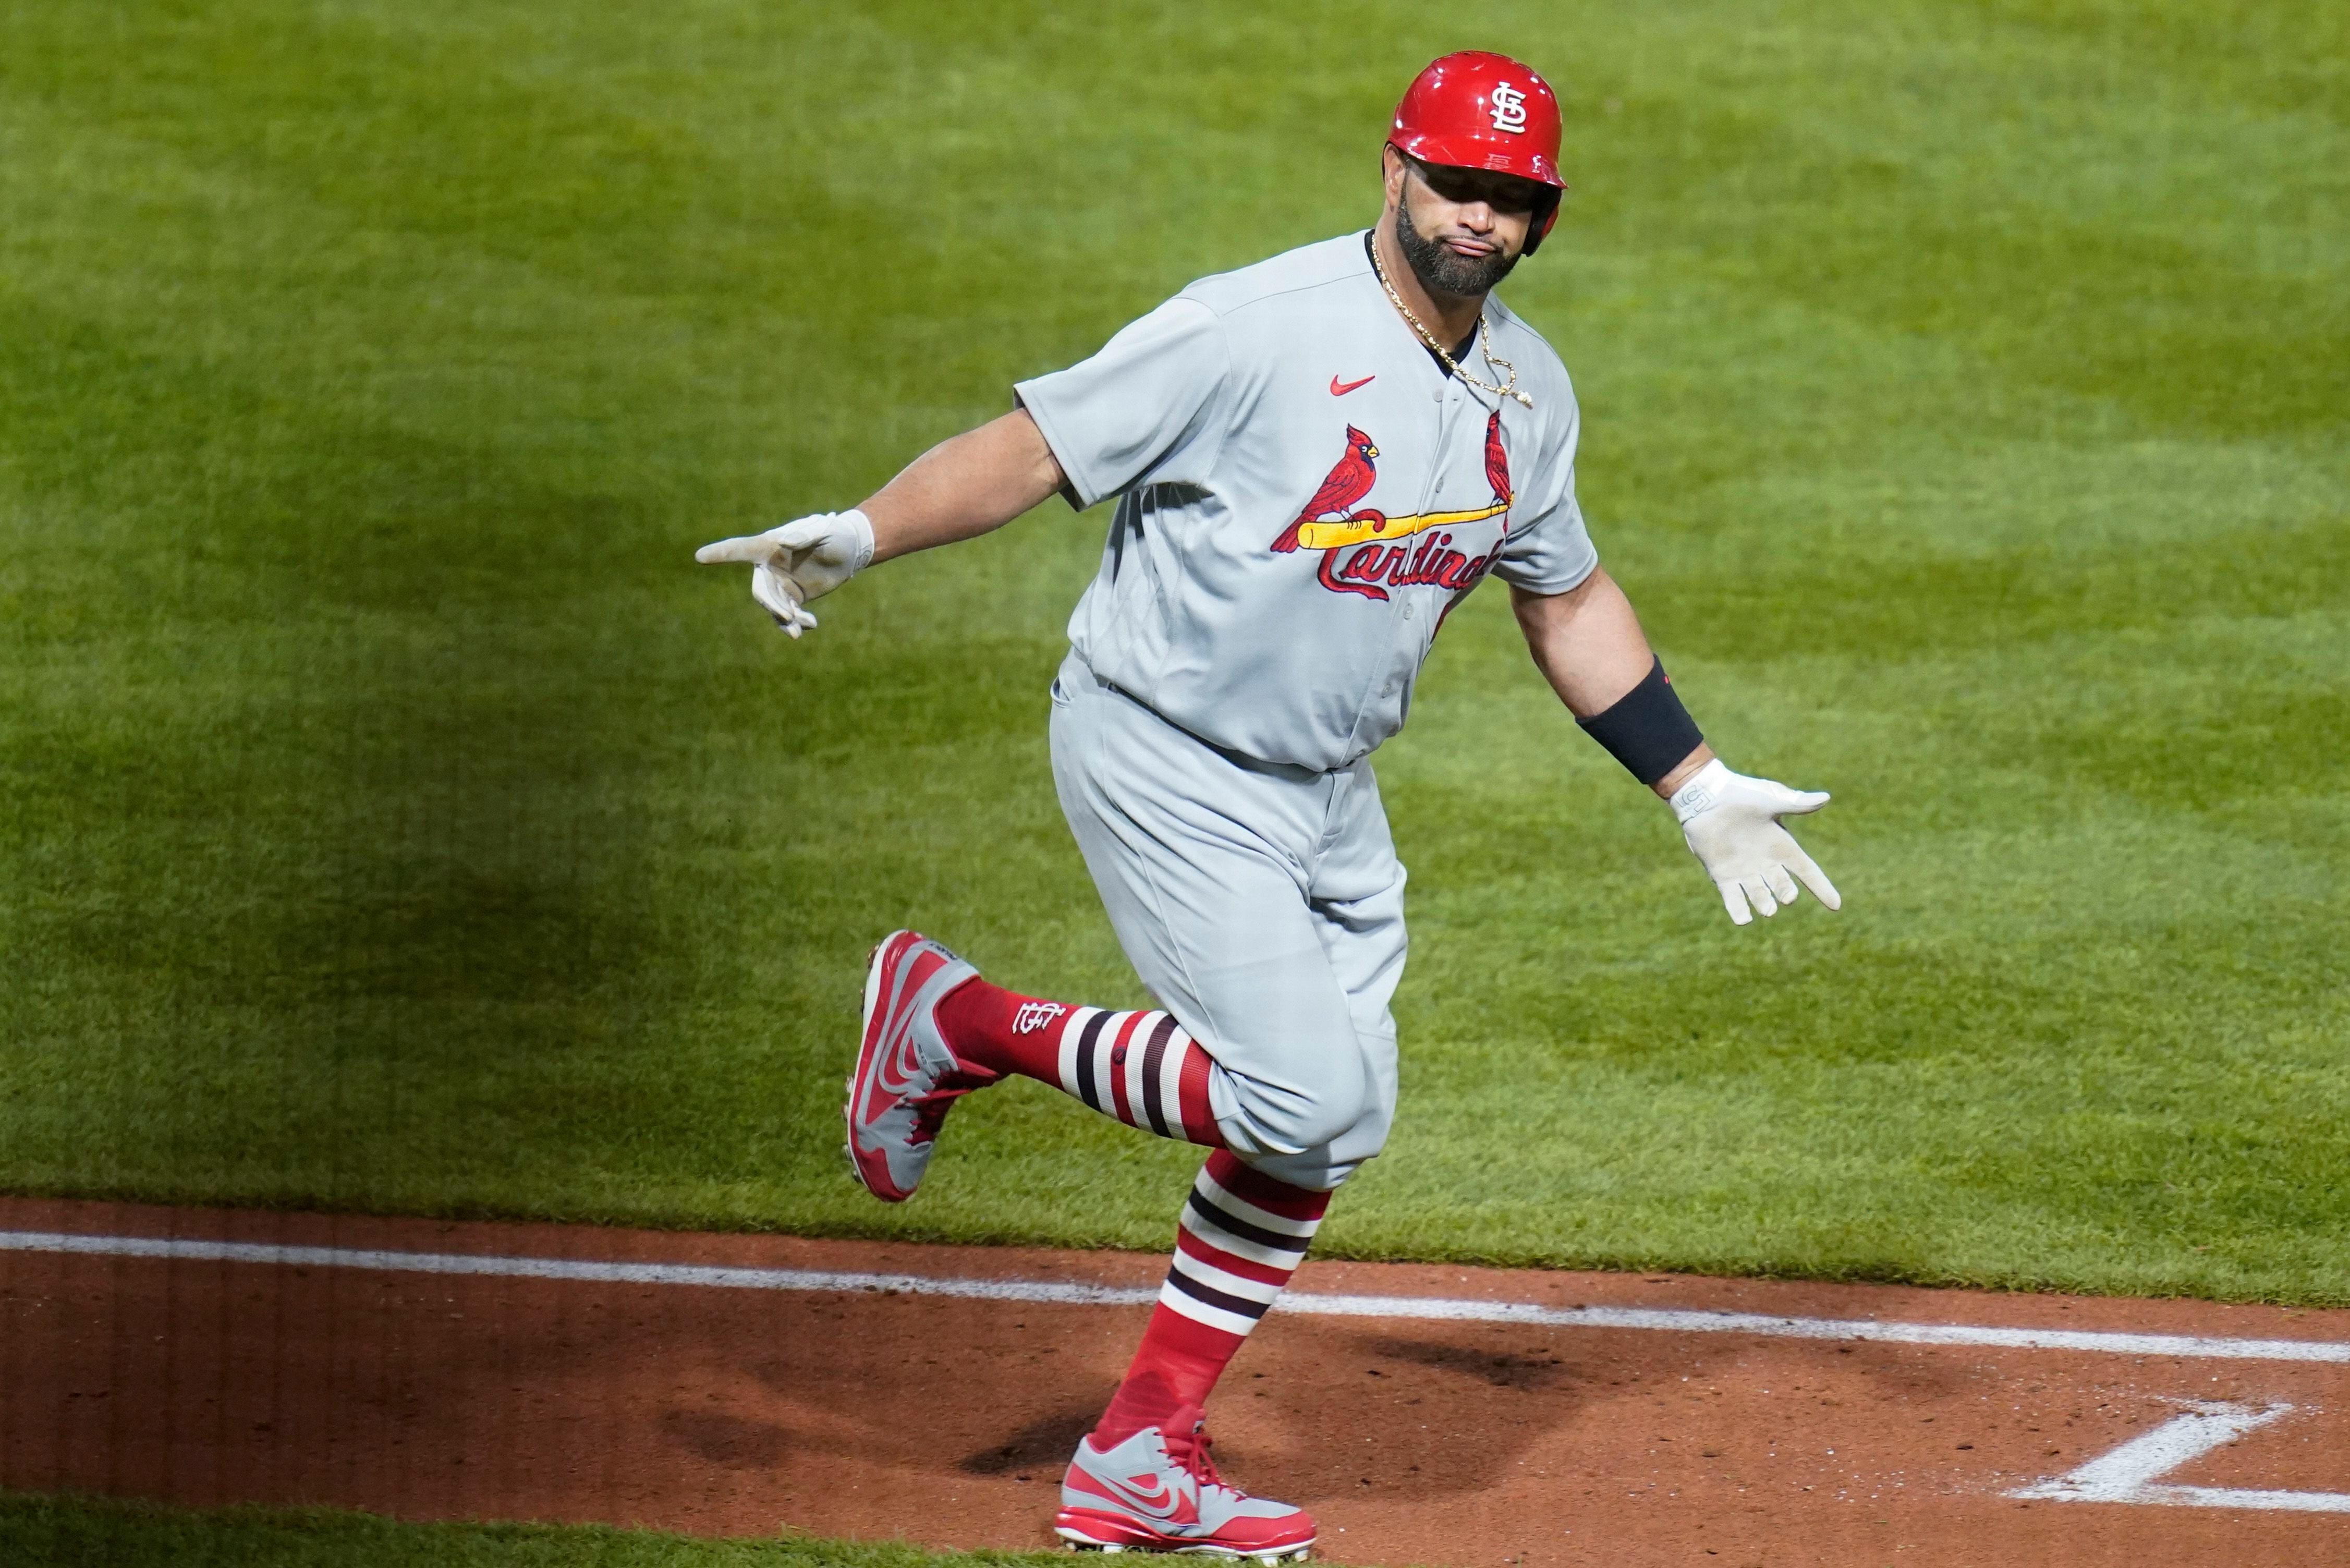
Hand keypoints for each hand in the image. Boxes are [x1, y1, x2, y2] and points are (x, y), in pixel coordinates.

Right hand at [694, 509, 874, 637]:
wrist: (850, 550)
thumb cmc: (835, 533)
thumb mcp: (823, 530)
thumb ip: (804, 534)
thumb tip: (784, 541)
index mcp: (770, 545)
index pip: (740, 549)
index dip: (720, 553)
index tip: (700, 556)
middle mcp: (769, 565)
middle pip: (760, 589)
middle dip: (771, 604)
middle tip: (788, 616)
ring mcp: (780, 583)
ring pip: (773, 606)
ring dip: (783, 619)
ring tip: (798, 630)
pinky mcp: (793, 597)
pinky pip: (788, 615)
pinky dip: (796, 623)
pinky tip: (811, 626)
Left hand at [1669, 759, 1840, 925]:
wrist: (1706, 796)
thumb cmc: (1741, 794)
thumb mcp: (1771, 800)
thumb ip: (1796, 804)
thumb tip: (1825, 797)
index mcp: (1782, 846)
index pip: (1807, 871)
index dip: (1821, 887)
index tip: (1836, 905)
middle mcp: (1765, 863)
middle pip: (1783, 886)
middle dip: (1786, 893)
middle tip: (1787, 897)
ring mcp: (1744, 870)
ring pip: (1759, 895)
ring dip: (1764, 904)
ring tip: (1767, 911)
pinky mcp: (1722, 874)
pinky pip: (1732, 898)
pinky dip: (1737, 910)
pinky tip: (1743, 920)